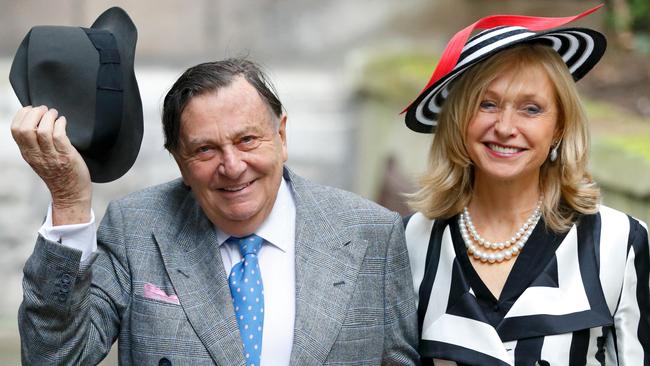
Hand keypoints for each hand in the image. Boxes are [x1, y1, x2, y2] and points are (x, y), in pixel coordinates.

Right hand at [10, 106, 91, 223]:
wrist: (70, 193)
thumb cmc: (57, 173)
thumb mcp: (38, 159)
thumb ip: (34, 144)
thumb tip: (35, 119)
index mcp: (27, 154)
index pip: (16, 130)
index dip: (22, 115)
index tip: (32, 109)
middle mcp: (36, 155)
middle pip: (26, 129)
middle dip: (35, 114)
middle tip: (45, 110)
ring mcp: (51, 156)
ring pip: (43, 131)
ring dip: (49, 117)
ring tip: (55, 114)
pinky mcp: (66, 157)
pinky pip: (59, 136)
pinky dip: (61, 124)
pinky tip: (63, 122)